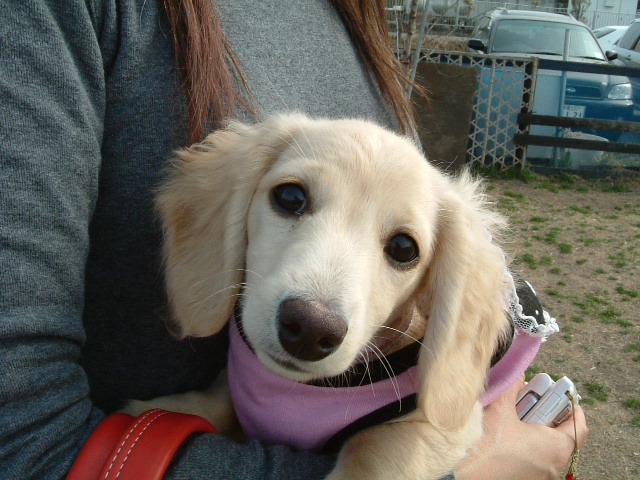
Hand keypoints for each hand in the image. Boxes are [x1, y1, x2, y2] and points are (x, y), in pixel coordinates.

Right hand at [455, 375, 587, 479]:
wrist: (464, 474)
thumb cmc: (486, 445)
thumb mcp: (500, 408)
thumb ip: (513, 387)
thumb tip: (518, 374)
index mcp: (555, 447)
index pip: (579, 427)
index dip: (572, 408)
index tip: (562, 397)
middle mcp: (553, 467)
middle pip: (561, 437)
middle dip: (549, 417)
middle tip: (534, 402)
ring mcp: (539, 477)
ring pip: (546, 450)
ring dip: (536, 432)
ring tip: (516, 418)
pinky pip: (533, 460)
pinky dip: (526, 446)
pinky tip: (506, 437)